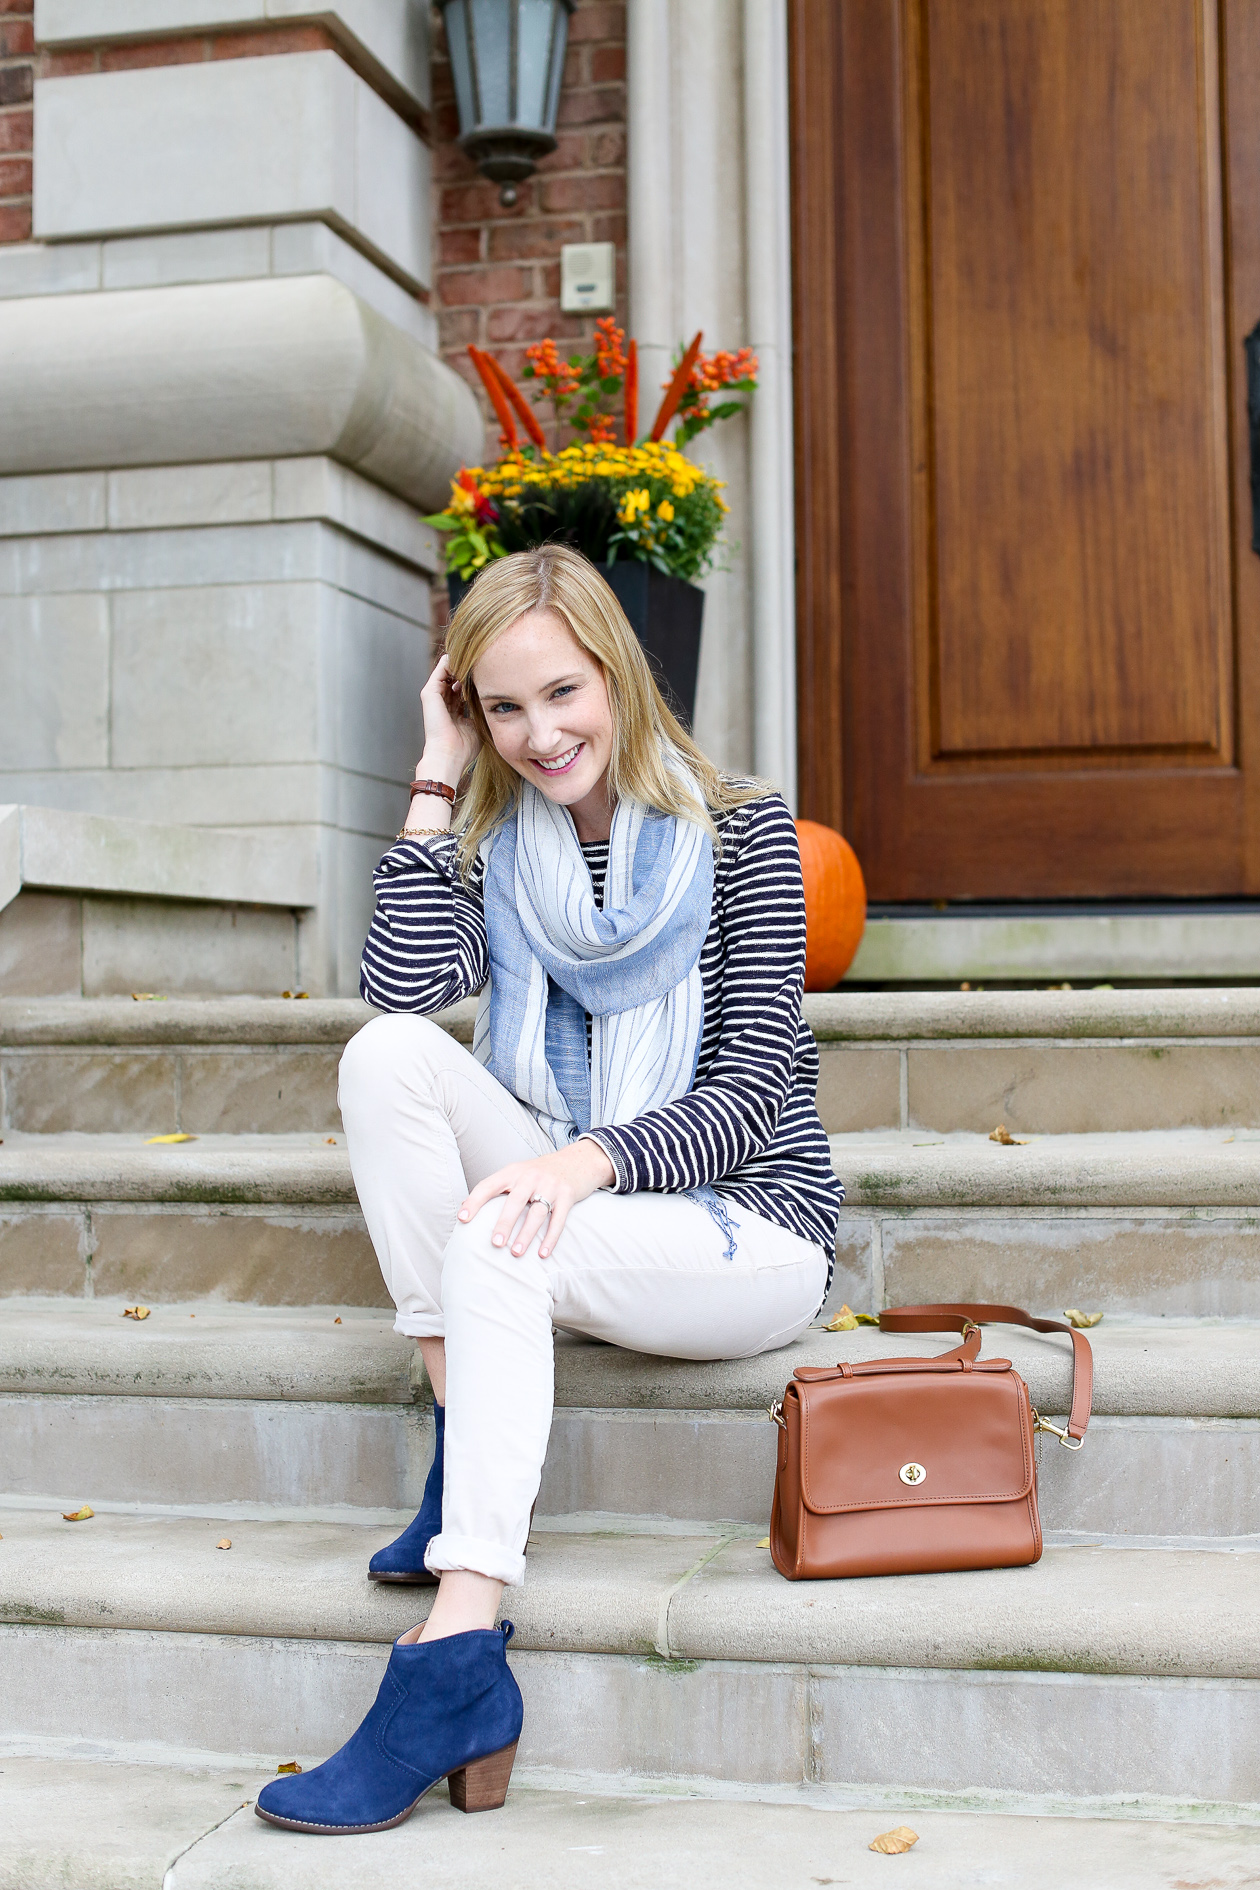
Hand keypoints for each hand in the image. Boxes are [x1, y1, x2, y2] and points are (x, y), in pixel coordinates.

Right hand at [419, 652, 479, 781]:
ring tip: (477, 659)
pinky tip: (466, 661)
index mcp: (452, 710)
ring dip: (461, 664)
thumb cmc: (464, 747)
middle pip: (454, 677)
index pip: (462, 689)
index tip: (490, 673)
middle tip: (484, 662)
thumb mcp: (476, 725)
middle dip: (469, 669)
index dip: (475, 680)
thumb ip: (479, 712)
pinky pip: (441, 669)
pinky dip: (452, 663)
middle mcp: (442, 702)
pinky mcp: (429, 693)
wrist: (449, 755)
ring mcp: (434, 696)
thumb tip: (491, 701)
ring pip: (447, 670)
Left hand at [459, 1137, 615, 1259]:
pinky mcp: (568, 1195)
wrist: (578, 1159)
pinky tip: (543, 1254)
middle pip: (515, 1201)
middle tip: (495, 1243)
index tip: (462, 1219)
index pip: (489, 1185)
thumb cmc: (540, 1172)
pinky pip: (559, 1220)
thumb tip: (462, 1205)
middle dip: (504, 1223)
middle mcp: (531, 1176)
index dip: (474, 1202)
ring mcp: (551, 1185)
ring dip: (526, 1235)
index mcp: (513, 1171)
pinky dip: (551, 1238)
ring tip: (516, 1253)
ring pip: (537, 1213)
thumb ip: (494, 1188)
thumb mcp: (517, 1173)